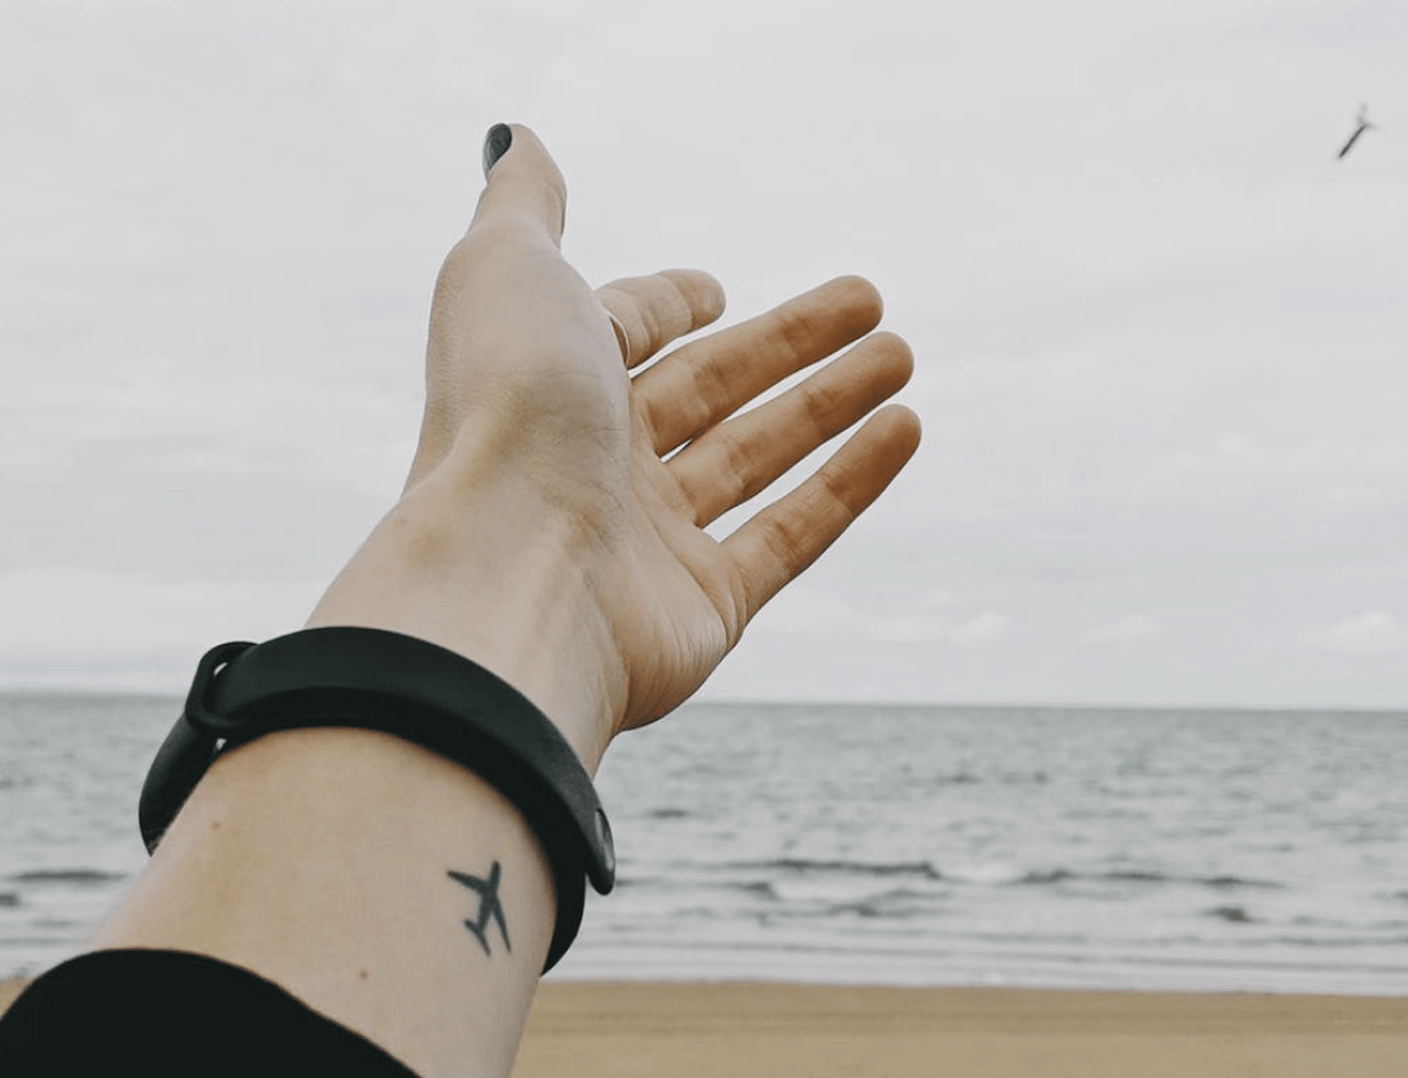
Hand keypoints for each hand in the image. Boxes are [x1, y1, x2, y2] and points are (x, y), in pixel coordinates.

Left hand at [310, 124, 918, 764]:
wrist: (510, 575)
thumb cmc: (503, 412)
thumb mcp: (506, 270)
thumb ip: (524, 206)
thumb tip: (516, 138)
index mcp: (542, 382)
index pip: (618, 333)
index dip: (665, 303)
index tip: (711, 290)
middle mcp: (589, 462)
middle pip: (705, 389)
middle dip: (787, 341)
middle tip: (869, 300)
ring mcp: (647, 542)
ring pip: (756, 457)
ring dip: (830, 401)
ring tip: (902, 353)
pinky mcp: (704, 609)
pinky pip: (790, 536)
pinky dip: (850, 483)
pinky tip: (904, 429)